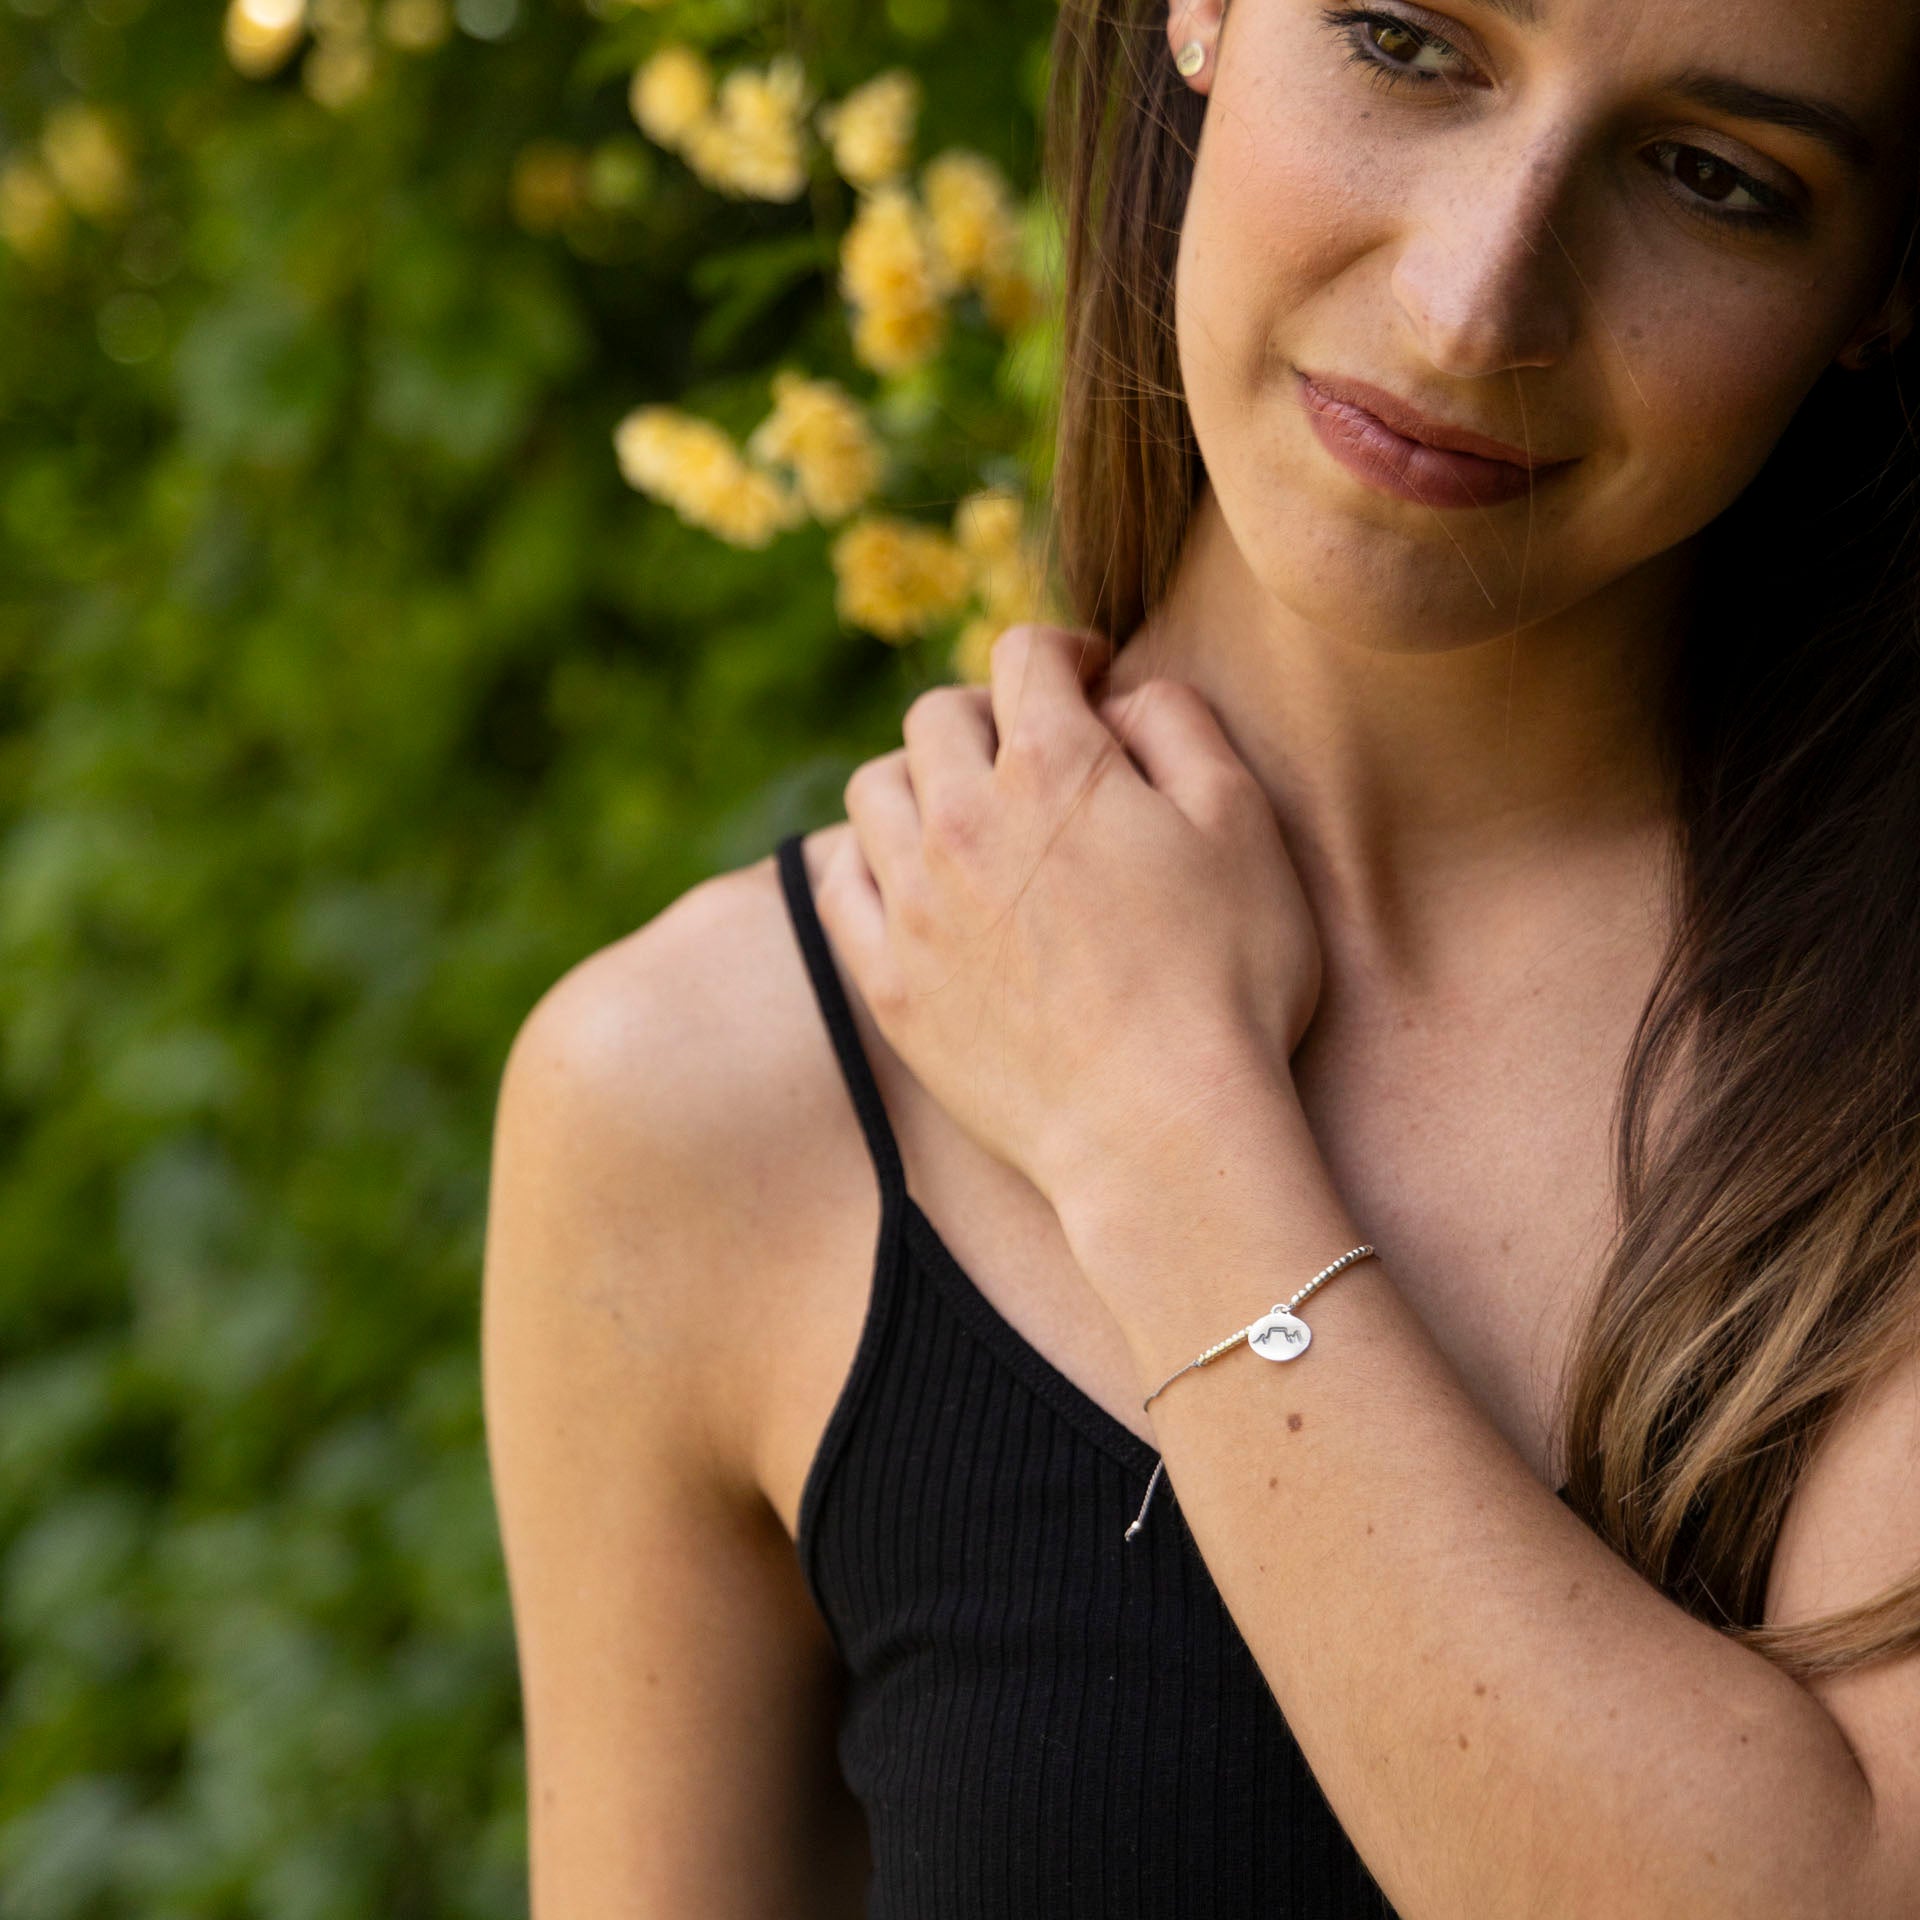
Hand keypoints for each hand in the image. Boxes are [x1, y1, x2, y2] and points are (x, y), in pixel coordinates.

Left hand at [812, 625, 1322, 1211]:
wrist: (1162, 1129)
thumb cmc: (1228, 979)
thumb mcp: (1244, 824)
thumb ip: (1180, 726)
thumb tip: (1119, 698)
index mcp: (1054, 767)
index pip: (1025, 656)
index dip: (1065, 654)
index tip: (1088, 678)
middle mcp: (963, 820)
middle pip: (938, 717)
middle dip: (987, 712)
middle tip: (1028, 748)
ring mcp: (914, 903)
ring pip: (874, 790)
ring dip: (918, 780)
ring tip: (964, 811)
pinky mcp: (888, 981)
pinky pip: (840, 883)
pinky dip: (867, 859)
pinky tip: (908, 877)